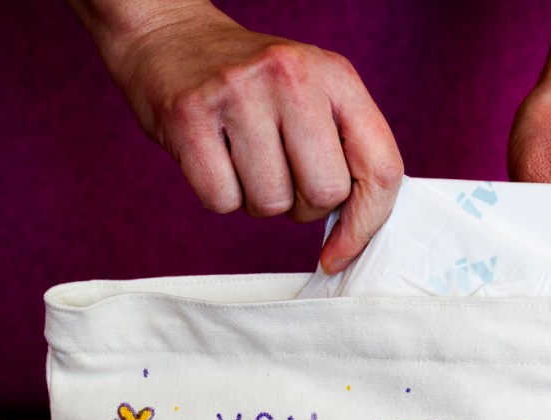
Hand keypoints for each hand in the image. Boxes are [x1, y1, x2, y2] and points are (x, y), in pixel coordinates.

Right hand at [83, 4, 403, 273]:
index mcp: (336, 75)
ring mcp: (239, 92)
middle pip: (325, 194)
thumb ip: (345, 150)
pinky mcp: (189, 114)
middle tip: (279, 173)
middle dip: (302, 205)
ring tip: (243, 157)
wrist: (171, 35)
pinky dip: (219, 195)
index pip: (380, 167)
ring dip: (256, 199)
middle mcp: (292, 76)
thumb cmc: (251, 83)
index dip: (366, 223)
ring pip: (270, 204)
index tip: (341, 254)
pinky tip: (213, 156)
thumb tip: (356, 233)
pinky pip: (221, 200)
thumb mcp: (314, 95)